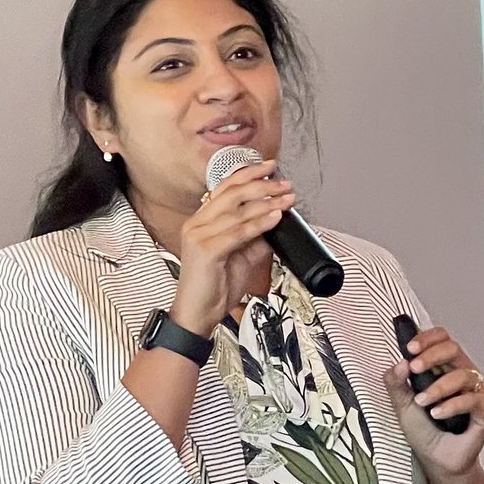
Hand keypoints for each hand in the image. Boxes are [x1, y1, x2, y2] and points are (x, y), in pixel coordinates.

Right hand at [169, 161, 294, 335]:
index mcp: (200, 222)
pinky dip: (259, 224)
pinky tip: (274, 218)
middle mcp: (196, 224)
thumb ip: (255, 239)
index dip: (248, 173)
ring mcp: (198, 236)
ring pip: (238, 211)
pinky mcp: (205, 250)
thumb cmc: (213, 289)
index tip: (270, 167)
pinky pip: (238, 232)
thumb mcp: (241, 258)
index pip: (224, 187)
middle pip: (232, 193)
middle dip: (262, 185)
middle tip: (284, 184)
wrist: (197, 315)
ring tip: (286, 200)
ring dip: (267, 203)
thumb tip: (276, 223)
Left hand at [382, 326, 483, 478]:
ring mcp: (476, 391)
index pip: (441, 339)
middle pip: (453, 348)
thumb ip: (395, 382)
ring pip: (463, 374)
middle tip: (414, 369)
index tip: (410, 348)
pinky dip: (452, 405)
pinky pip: (473, 400)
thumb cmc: (423, 430)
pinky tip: (438, 413)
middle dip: (431, 356)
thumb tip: (399, 362)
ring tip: (423, 402)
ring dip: (438, 387)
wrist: (436, 460)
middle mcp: (463, 373)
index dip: (427, 338)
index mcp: (444, 367)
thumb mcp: (401, 404)